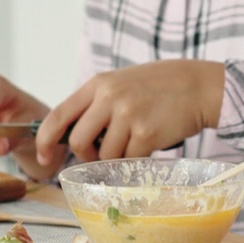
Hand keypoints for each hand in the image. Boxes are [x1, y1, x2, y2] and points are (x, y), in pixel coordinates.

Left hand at [34, 60, 224, 165]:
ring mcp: (128, 115)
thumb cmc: (162, 86)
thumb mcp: (122, 82)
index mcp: (98, 84)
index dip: (45, 140)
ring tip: (134, 142)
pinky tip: (150, 143)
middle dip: (86, 156)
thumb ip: (97, 103)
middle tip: (101, 155)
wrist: (200, 86)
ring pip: (105, 156)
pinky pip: (129, 160)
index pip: (58, 115)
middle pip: (78, 141)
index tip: (43, 156)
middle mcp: (109, 97)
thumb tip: (73, 135)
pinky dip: (137, 159)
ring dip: (116, 158)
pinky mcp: (146, 133)